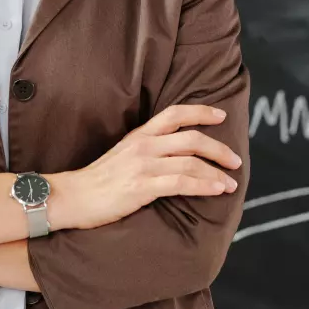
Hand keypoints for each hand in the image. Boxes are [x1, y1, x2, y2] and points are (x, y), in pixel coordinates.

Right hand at [59, 104, 241, 230]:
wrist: (73, 197)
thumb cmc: (98, 181)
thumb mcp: (123, 155)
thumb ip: (146, 150)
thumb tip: (173, 155)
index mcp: (139, 135)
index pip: (175, 114)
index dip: (201, 112)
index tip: (221, 116)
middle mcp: (144, 146)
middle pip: (191, 138)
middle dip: (219, 149)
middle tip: (235, 160)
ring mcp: (143, 166)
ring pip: (191, 161)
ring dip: (216, 172)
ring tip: (230, 183)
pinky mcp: (142, 187)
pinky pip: (181, 183)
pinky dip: (204, 186)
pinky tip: (216, 190)